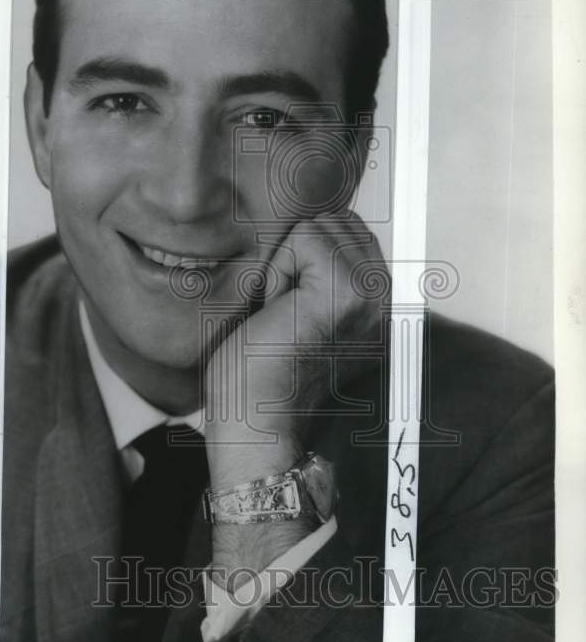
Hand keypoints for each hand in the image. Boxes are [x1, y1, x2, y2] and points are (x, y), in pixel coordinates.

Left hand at [203, 211, 387, 579]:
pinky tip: (278, 310)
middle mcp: (385, 297)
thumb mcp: (302, 309)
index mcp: (378, 303)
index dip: (309, 254)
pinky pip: (304, 236)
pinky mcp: (346, 289)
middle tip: (286, 308)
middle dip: (300, 254)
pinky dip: (280, 269)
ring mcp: (370, 293)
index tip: (293, 305)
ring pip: (320, 224)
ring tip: (283, 310)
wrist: (256, 422)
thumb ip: (325, 270)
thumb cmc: (261, 370)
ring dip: (288, 261)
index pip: (350, 229)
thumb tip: (316, 222)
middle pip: (338, 219)